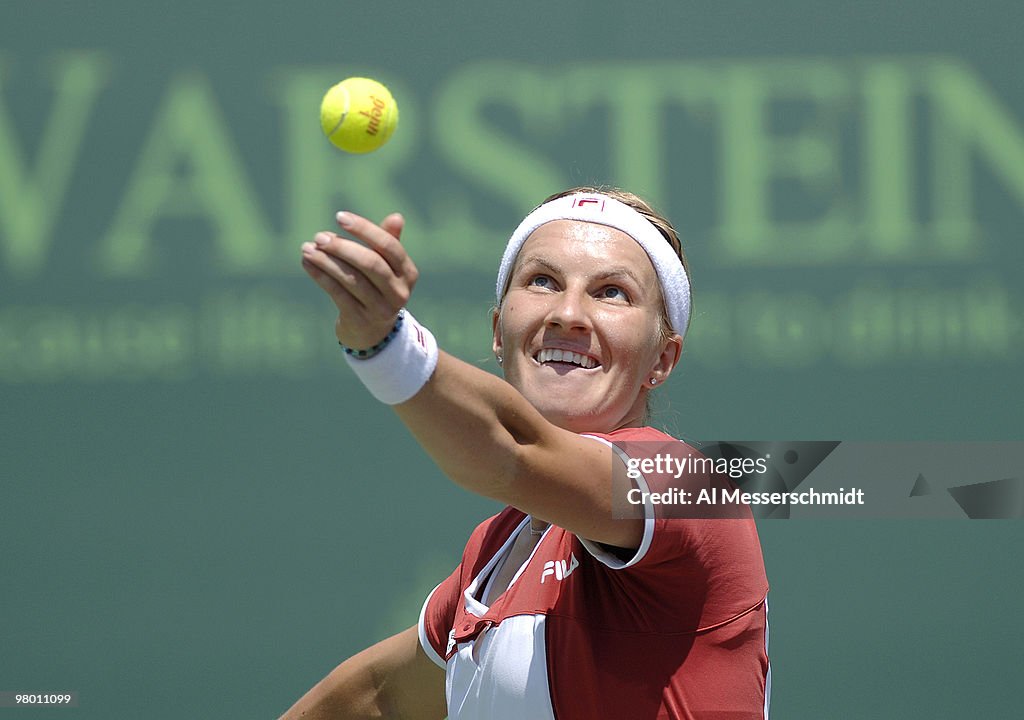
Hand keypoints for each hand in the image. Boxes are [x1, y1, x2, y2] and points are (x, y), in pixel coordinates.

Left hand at [300, 211, 419, 349]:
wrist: (372, 331)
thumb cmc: (377, 287)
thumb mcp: (386, 266)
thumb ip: (388, 241)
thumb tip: (397, 217)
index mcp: (408, 273)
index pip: (389, 246)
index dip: (365, 229)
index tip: (339, 216)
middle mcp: (399, 292)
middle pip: (371, 264)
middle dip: (343, 248)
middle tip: (319, 237)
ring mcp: (381, 308)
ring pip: (352, 279)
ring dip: (326, 261)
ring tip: (307, 248)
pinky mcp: (360, 319)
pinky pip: (338, 294)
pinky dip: (321, 276)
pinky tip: (307, 263)